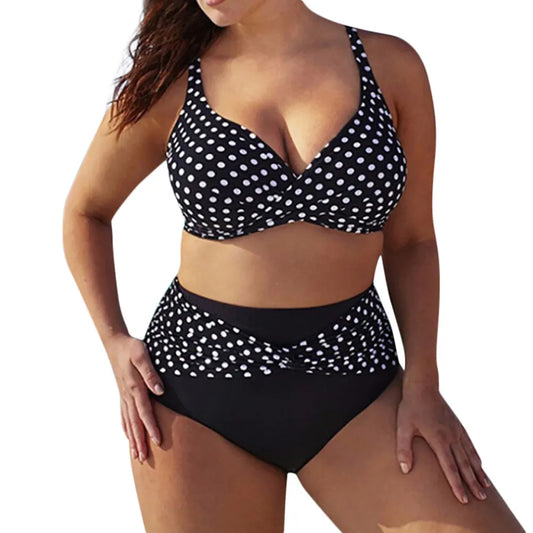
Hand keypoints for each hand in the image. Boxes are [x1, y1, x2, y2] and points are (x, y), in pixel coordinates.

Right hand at [107, 334, 164, 462]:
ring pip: (128, 422)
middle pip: (135, 423)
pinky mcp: (122, 393)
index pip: (145, 412)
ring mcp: (123, 396)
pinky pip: (123, 415)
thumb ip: (151, 373)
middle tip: (144, 460)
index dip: (151, 428)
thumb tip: (159, 391)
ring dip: (132, 439)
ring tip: (136, 456)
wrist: (115, 343)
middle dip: (140, 442)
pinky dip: (126, 427)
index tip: (157, 442)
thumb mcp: (143, 355)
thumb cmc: (131, 348)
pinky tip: (127, 436)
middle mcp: (128, 395)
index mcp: (135, 387)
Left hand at [396, 382, 491, 503]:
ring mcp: (456, 430)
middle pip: (464, 464)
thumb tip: (405, 469)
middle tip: (480, 498)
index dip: (456, 484)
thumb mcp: (403, 427)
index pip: (449, 467)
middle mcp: (451, 436)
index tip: (463, 499)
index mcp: (438, 439)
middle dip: (472, 483)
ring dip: (478, 472)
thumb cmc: (410, 407)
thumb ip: (403, 448)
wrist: (423, 386)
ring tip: (485, 486)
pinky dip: (476, 456)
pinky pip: (470, 444)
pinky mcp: (458, 425)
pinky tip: (480, 464)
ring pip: (470, 455)